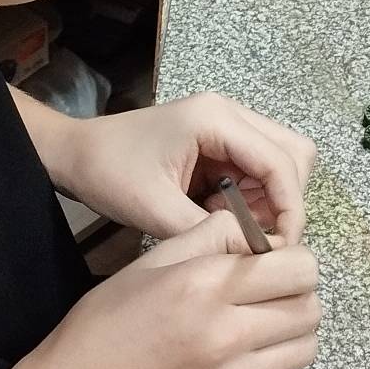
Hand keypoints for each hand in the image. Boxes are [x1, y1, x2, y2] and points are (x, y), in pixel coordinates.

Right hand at [18, 209, 320, 368]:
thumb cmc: (104, 326)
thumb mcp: (149, 264)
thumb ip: (210, 237)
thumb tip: (257, 233)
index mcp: (204, 285)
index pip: (298, 266)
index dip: (290, 258)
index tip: (268, 261)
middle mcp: (227, 332)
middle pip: (310, 304)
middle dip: (295, 292)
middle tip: (266, 291)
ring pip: (306, 343)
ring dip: (291, 328)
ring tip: (257, 322)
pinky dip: (272, 359)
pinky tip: (238, 353)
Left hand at [56, 92, 316, 242]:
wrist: (75, 153)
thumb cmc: (108, 173)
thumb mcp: (155, 209)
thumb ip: (210, 231)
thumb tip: (254, 254)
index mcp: (216, 119)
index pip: (281, 162)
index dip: (290, 209)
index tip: (282, 249)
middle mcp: (229, 114)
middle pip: (294, 154)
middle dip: (286, 201)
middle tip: (261, 238)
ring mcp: (226, 126)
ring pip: (279, 163)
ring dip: (268, 201)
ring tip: (233, 227)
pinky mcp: (219, 142)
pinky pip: (256, 170)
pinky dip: (251, 198)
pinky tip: (220, 216)